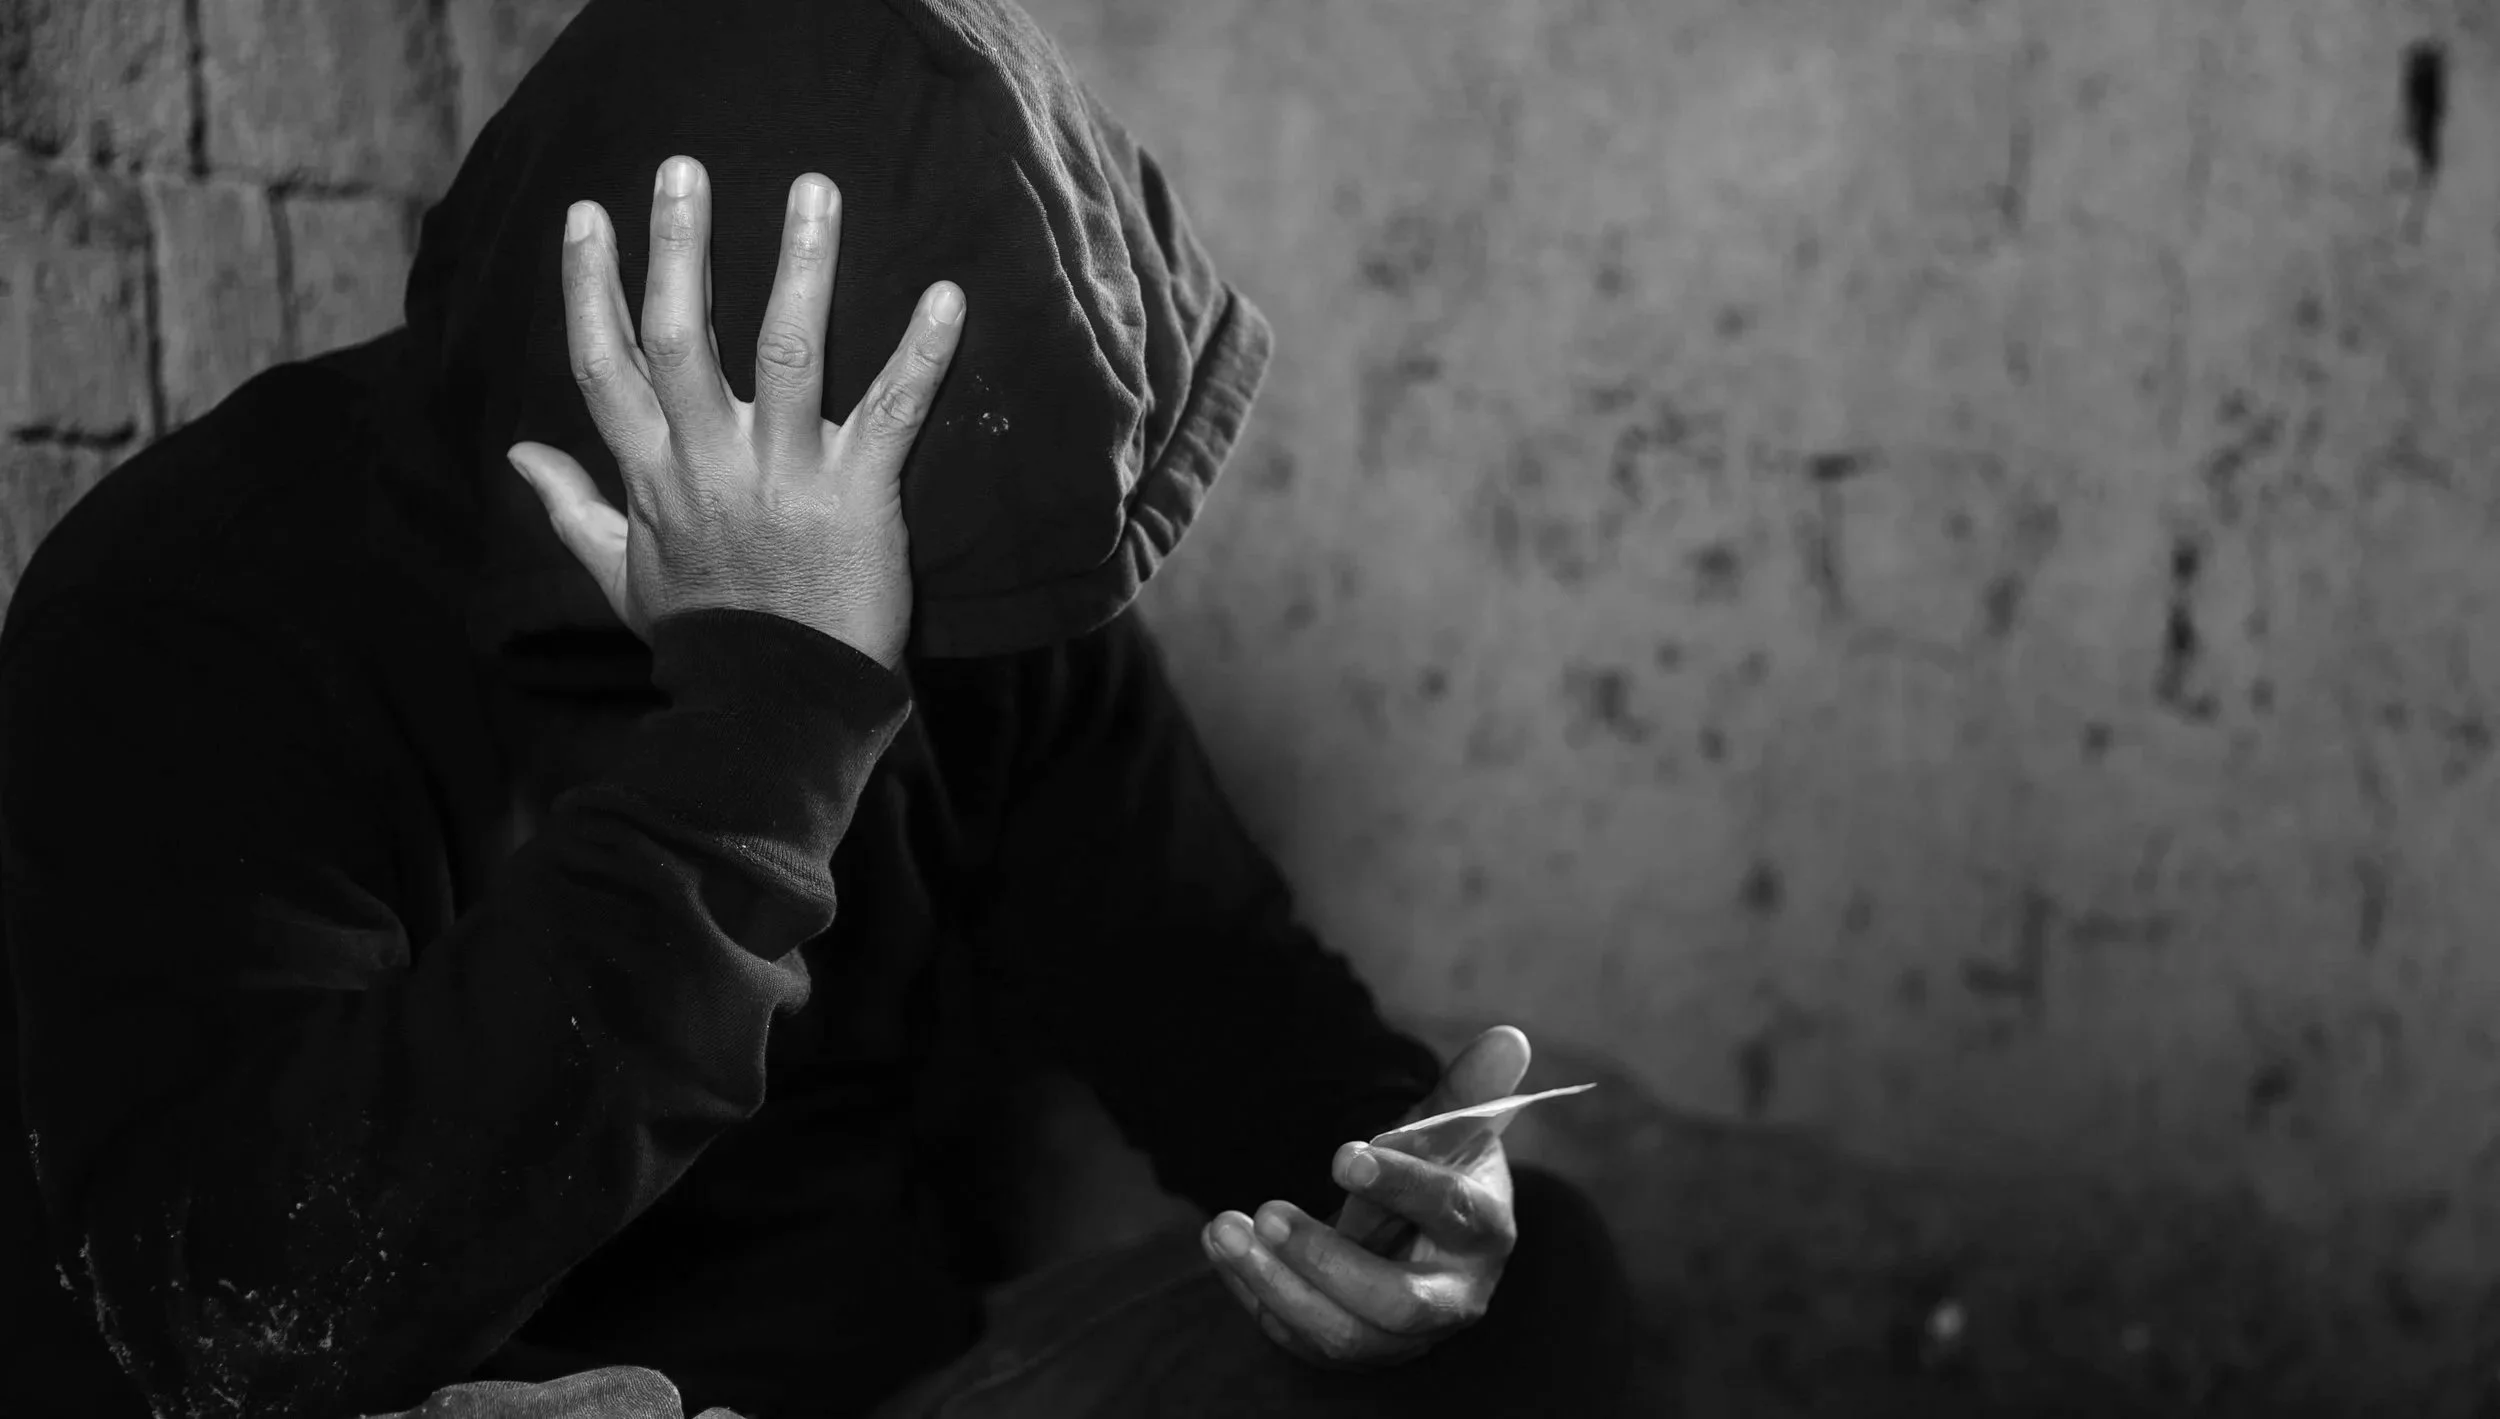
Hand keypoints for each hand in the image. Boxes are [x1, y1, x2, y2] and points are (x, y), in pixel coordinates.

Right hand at [503, 154, 965, 667]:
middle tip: (682, 167)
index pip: (604, 363)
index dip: (589, 286)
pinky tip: (950, 295)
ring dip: (801, 263)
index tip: (587, 215)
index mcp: (651, 474)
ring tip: (814, 187)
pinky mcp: (858, 495)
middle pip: (679, 335)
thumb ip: (571, 506)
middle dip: (676, 246)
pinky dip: (923, 352)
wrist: (774, 713)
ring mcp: (784, 474)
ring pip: (784, 349)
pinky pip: (893, 410)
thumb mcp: (619, 576)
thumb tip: (515, 452)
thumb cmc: (703, 642)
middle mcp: (709, 462)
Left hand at [1200, 1026, 1532, 1370]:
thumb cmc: (1437, 1173)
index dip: (1400, 1186)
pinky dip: (1254, 1293)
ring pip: (1342, 1334)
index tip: (1344, 1155)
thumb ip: (1469, 1088)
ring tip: (1223, 1228)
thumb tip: (1507, 1036)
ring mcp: (1400, 1339)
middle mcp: (1451, 1299)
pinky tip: (1222, 1248)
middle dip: (1328, 1261)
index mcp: (1483, 1232)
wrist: (1415, 1232)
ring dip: (1276, 1282)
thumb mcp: (1449, 1130)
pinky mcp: (1351, 1348)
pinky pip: (1298, 1336)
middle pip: (1397, 1304)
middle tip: (1267, 1210)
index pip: (1450, 1214)